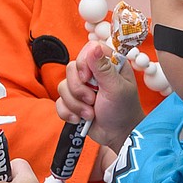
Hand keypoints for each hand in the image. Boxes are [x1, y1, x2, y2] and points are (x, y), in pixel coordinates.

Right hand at [56, 40, 142, 154]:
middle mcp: (93, 73)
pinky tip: (79, 119)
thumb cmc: (124, 110)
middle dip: (79, 89)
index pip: (88, 50)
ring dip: (76, 104)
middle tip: (93, 100)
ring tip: (90, 114)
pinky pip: (59, 102)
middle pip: (71, 69)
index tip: (88, 78)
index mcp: (108, 65)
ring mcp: (82, 88)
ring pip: (62, 87)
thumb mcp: (116, 88)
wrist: (118, 135)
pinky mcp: (73, 102)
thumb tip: (94, 47)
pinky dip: (68, 112)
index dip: (84, 63)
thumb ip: (104, 68)